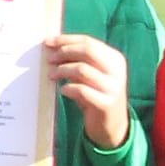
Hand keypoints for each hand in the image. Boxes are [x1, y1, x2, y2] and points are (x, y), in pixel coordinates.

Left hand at [47, 33, 131, 149]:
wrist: (112, 125)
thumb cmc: (96, 95)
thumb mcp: (92, 75)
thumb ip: (79, 61)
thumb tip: (52, 48)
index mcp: (114, 58)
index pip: (88, 42)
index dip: (66, 40)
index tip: (48, 42)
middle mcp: (116, 70)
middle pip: (87, 51)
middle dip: (65, 52)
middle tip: (49, 59)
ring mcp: (113, 87)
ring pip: (83, 69)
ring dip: (63, 70)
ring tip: (52, 75)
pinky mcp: (106, 104)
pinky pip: (82, 91)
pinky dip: (69, 88)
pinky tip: (63, 90)